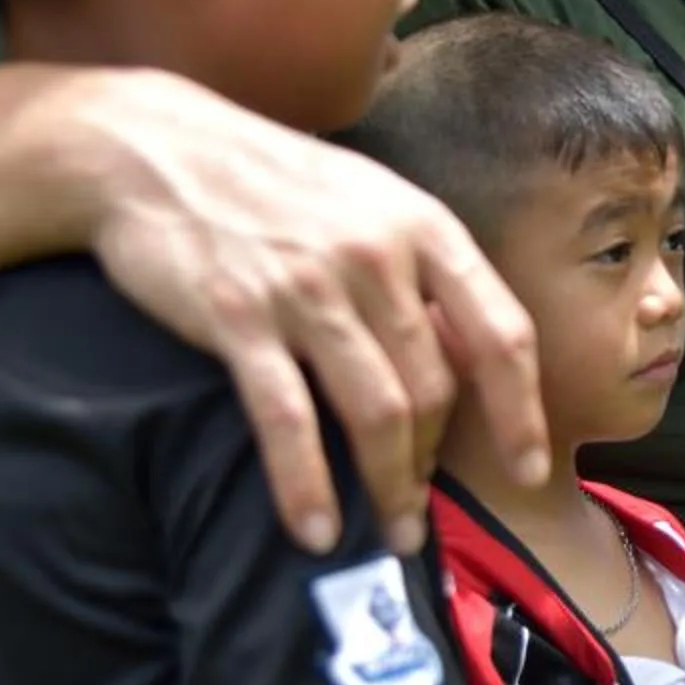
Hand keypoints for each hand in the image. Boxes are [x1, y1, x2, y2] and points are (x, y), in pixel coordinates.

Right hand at [84, 70, 547, 552]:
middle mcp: (376, 258)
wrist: (152, 148)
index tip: (532, 468)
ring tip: (388, 536)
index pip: (501, 333)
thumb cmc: (272, 182)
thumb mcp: (370, 203)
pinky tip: (315, 531)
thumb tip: (464, 358)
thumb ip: (421, 272)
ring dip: (388, 487)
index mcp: (423, 228)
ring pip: (376, 412)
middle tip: (420, 516)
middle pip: (435, 387)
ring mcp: (308, 288)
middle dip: (433, 466)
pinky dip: (306, 485)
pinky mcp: (238, 317)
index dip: (523, 411)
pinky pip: (288, 420)